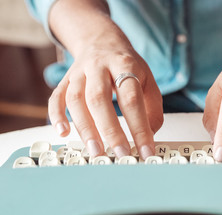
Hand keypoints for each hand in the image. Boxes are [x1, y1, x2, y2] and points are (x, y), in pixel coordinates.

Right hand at [48, 40, 162, 159]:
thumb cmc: (127, 66)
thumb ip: (152, 107)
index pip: (132, 99)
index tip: (145, 150)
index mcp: (125, 65)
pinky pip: (56, 97)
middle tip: (120, 154)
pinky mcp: (65, 80)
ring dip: (85, 127)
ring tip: (96, 151)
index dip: (139, 127)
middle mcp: (99, 67)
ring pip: (76, 99)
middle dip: (110, 129)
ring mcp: (79, 72)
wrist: (102, 42)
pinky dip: (56, 115)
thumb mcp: (148, 80)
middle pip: (99, 98)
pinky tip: (63, 133)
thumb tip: (149, 135)